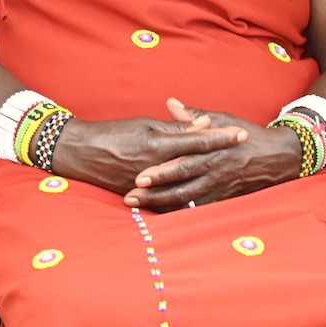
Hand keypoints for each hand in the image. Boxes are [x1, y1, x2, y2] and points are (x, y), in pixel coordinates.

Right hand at [51, 102, 245, 194]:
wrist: (79, 152)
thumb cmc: (112, 134)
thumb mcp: (144, 124)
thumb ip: (175, 128)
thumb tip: (203, 125)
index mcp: (157, 144)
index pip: (197, 140)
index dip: (221, 136)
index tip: (242, 133)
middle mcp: (157, 167)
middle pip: (198, 163)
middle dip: (222, 157)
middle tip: (246, 152)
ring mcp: (151, 185)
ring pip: (188, 186)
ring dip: (211, 181)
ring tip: (232, 178)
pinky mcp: (144, 196)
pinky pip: (171, 201)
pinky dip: (190, 200)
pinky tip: (206, 200)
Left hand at [125, 100, 304, 208]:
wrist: (282, 157)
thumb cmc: (248, 136)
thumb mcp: (223, 120)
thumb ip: (194, 116)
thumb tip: (170, 103)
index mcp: (212, 150)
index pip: (183, 161)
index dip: (161, 171)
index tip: (139, 176)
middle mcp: (215, 171)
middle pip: (181, 184)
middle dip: (156, 191)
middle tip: (131, 195)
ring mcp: (219, 187)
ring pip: (187, 199)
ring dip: (162, 203)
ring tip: (137, 205)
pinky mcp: (224, 198)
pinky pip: (199, 207)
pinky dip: (180, 211)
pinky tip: (160, 215)